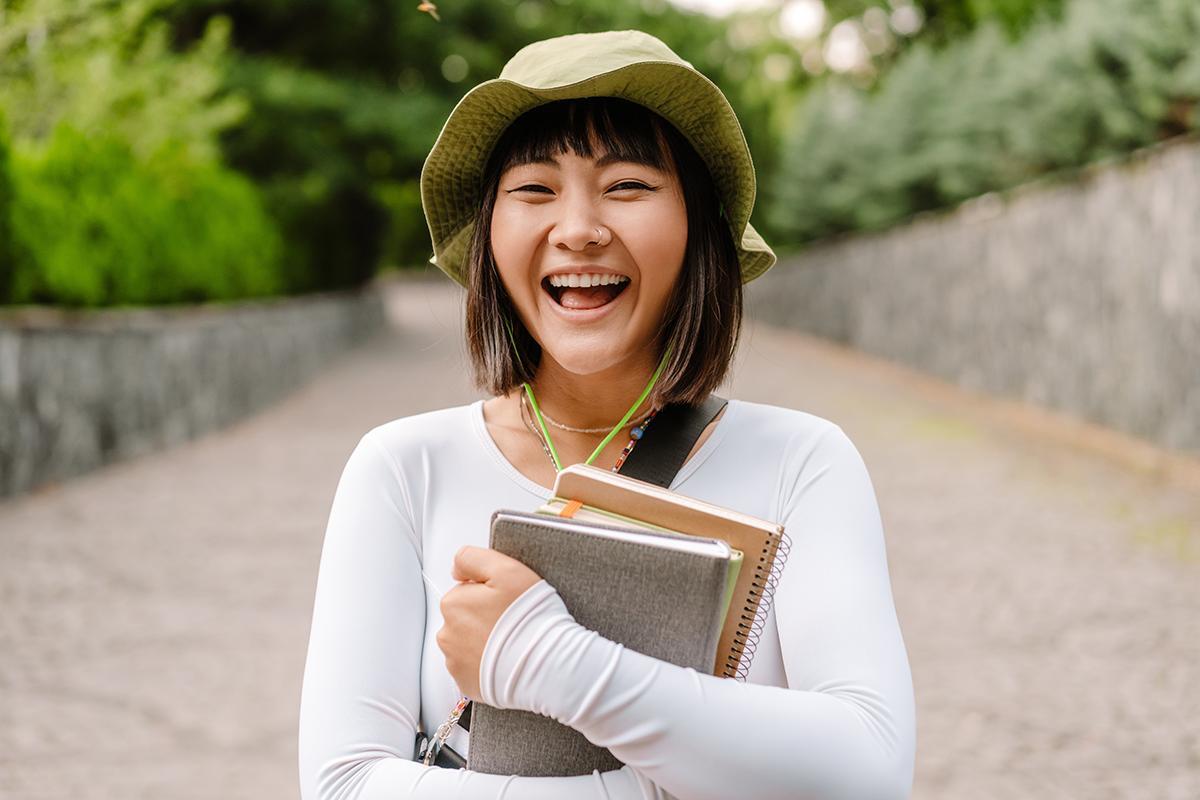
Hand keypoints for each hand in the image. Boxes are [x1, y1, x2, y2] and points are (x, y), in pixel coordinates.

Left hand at [437, 545, 542, 699]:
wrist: (544, 666)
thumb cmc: (528, 617)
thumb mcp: (506, 569)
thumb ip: (472, 558)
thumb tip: (456, 569)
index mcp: (453, 603)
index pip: (466, 590)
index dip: (489, 593)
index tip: (507, 601)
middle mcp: (447, 634)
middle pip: (464, 617)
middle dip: (484, 617)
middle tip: (511, 622)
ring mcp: (455, 662)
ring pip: (467, 643)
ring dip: (484, 641)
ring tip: (511, 642)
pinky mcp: (466, 683)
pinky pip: (473, 668)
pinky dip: (486, 664)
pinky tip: (506, 659)